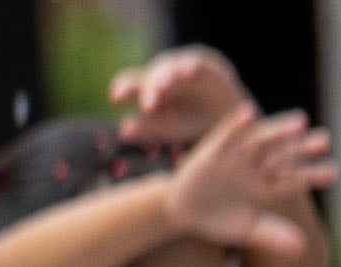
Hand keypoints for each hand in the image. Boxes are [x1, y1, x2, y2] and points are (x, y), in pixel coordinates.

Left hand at [110, 45, 248, 146]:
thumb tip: (122, 129)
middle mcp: (163, 74)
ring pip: (171, 68)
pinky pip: (196, 62)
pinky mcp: (203, 63)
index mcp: (149, 88)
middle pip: (151, 76)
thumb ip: (148, 127)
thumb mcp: (169, 127)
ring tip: (162, 88)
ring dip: (167, 77)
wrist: (225, 116)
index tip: (115, 98)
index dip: (123, 88)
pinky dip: (191, 67)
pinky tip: (187, 73)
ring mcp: (182, 67)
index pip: (131, 84)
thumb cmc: (191, 123)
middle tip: (146, 105)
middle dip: (147, 88)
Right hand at [161, 103, 333, 258]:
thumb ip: (274, 236)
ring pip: (261, 141)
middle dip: (301, 148)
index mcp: (266, 184)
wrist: (183, 213)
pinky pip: (225, 136)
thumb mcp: (247, 230)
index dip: (312, 174)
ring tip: (300, 122)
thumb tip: (303, 250)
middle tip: (324, 140)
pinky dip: (236, 125)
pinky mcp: (212, 152)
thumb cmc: (218, 220)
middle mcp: (255, 166)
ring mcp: (235, 157)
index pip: (293, 178)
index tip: (333, 172)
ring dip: (279, 131)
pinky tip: (250, 112)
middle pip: (282, 155)